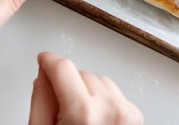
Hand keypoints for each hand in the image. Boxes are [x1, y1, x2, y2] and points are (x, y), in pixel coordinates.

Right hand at [29, 52, 143, 124]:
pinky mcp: (137, 118)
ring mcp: (127, 113)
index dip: (49, 60)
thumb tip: (44, 74)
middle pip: (81, 73)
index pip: (63, 67)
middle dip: (68, 86)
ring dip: (87, 92)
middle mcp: (110, 109)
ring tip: (78, 120)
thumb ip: (41, 100)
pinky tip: (94, 122)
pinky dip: (102, 100)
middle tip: (60, 111)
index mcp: (83, 114)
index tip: (44, 59)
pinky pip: (114, 93)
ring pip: (99, 80)